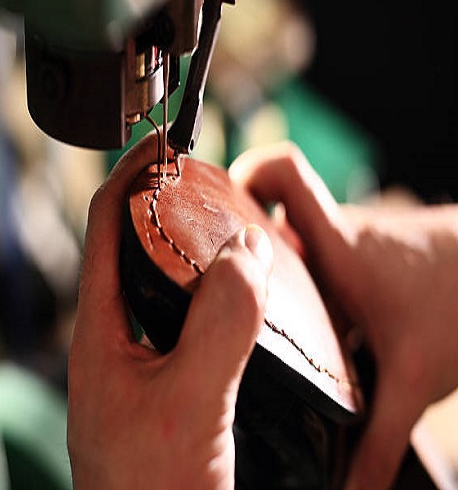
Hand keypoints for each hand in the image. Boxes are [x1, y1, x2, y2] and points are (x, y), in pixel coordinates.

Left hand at [67, 134, 273, 488]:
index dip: (130, 176)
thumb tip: (247, 252)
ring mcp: (146, 358)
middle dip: (170, 207)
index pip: (106, 228)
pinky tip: (244, 295)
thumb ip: (219, 327)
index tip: (163, 144)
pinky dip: (220, 293)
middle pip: (139, 248)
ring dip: (200, 251)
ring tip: (234, 231)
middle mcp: (119, 338)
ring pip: (170, 283)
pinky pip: (195, 316)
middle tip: (211, 184)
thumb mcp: (188, 407)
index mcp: (101, 333)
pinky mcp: (173, 378)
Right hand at [230, 141, 457, 488]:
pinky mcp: (352, 254)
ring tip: (235, 312)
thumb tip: (349, 489)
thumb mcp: (413, 379)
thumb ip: (377, 443)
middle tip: (198, 279)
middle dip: (228, 236)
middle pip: (263, 210)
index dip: (245, 172)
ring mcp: (339, 243)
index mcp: (335, 248)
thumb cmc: (456, 303)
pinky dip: (291, 281)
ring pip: (284, 242)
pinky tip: (291, 323)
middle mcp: (328, 238)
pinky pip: (307, 261)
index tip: (214, 203)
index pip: (283, 173)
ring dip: (261, 267)